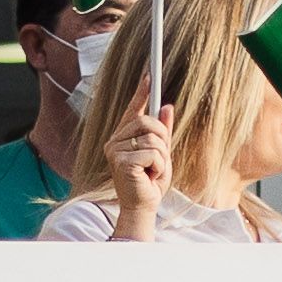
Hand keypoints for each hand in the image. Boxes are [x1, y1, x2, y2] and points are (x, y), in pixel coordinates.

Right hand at [108, 104, 172, 240]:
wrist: (142, 206)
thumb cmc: (149, 182)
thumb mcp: (161, 153)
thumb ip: (163, 132)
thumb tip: (167, 106)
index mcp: (122, 137)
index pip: (133, 110)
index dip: (141, 92)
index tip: (149, 74)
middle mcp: (114, 141)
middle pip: (148, 122)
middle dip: (162, 139)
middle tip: (158, 159)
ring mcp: (115, 151)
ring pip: (153, 140)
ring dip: (161, 158)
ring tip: (152, 171)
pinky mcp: (120, 162)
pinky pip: (152, 154)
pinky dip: (158, 167)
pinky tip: (149, 176)